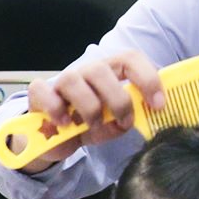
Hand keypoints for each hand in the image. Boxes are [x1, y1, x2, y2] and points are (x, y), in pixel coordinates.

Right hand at [21, 48, 166, 170]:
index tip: (158, 104)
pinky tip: (63, 123)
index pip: (130, 59)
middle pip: (101, 69)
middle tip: (123, 121)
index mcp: (110, 73)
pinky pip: (45, 92)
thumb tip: (130, 122)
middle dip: (118, 99)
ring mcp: (61, 81)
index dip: (147, 78)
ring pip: (73, 79)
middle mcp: (86, 72)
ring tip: (91, 126)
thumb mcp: (111, 126)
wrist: (54, 140)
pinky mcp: (39, 93)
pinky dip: (56, 109)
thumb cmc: (87, 125)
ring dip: (88, 107)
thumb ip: (122, 121)